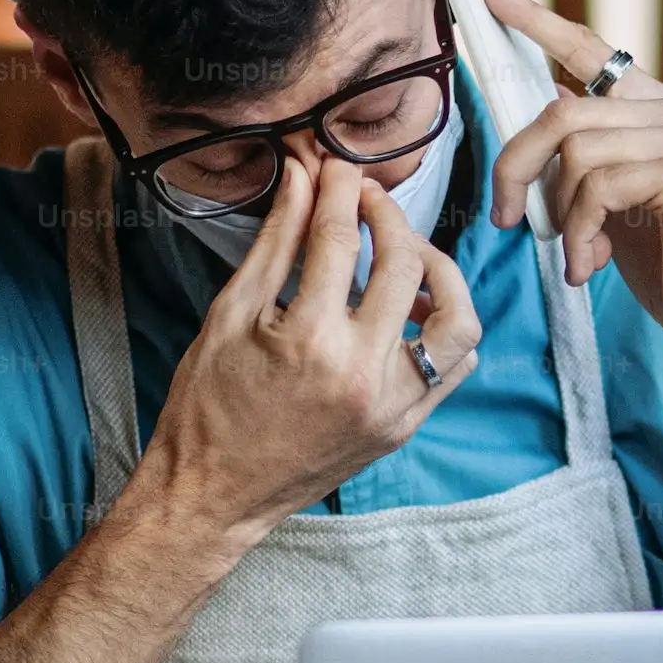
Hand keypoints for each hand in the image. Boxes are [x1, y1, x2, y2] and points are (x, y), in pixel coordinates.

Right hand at [130, 157, 480, 560]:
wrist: (212, 495)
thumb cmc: (208, 407)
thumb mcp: (230, 315)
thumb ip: (275, 243)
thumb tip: (301, 179)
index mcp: (309, 341)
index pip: (338, 239)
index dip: (339, 190)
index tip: (336, 167)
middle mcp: (362, 373)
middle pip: (402, 265)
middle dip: (387, 216)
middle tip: (366, 199)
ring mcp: (392, 405)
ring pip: (454, 320)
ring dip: (438, 273)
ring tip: (404, 255)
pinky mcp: (404, 426)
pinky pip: (453, 366)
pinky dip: (444, 328)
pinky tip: (409, 308)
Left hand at [479, 0, 662, 375]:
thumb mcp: (610, 201)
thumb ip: (580, 159)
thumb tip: (526, 129)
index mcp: (660, 109)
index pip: (589, 50)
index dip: (534, 20)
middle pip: (562, 109)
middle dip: (518, 165)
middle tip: (506, 218)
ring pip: (574, 148)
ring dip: (557, 212)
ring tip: (574, 254)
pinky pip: (597, 185)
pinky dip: (578, 232)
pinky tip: (588, 265)